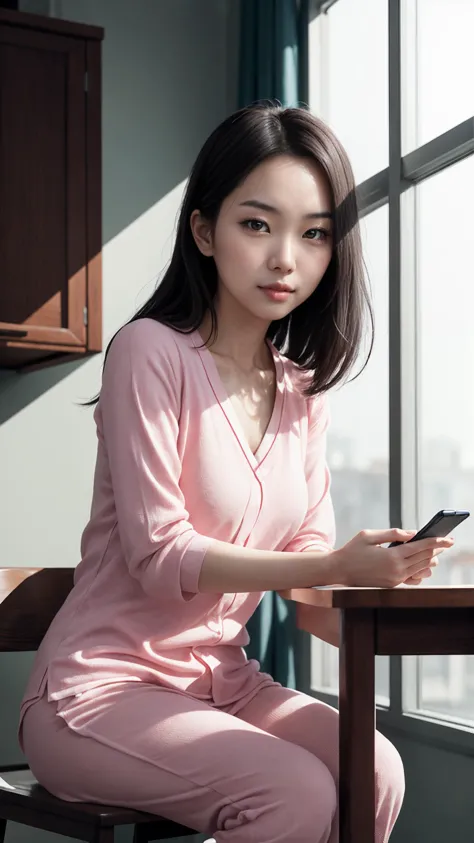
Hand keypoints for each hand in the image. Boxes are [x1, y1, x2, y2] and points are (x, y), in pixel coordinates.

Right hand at [331, 528, 453, 588]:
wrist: (339, 571)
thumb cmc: (352, 550)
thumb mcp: (370, 535)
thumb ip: (393, 533)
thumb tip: (413, 533)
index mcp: (392, 556)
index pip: (421, 547)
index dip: (437, 542)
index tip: (448, 538)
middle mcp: (396, 570)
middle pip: (425, 558)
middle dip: (437, 549)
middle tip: (447, 542)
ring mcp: (395, 579)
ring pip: (422, 569)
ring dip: (430, 560)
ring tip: (435, 551)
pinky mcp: (392, 585)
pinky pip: (413, 578)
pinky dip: (421, 570)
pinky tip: (423, 565)